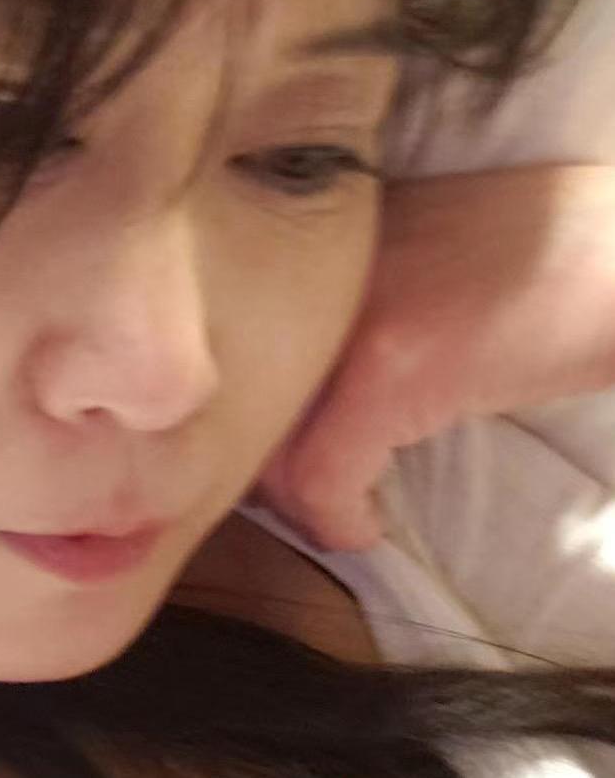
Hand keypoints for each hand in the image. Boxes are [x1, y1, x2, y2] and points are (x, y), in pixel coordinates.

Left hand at [251, 165, 614, 550]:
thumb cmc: (541, 258)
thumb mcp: (418, 262)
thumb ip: (349, 307)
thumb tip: (301, 381)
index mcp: (316, 249)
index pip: (237, 352)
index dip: (248, 420)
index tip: (269, 459)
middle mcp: (312, 276)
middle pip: (240, 397)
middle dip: (260, 465)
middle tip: (296, 498)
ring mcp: (346, 319)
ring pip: (270, 442)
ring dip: (297, 498)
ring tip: (334, 510)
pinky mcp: (390, 370)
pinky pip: (324, 475)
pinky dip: (338, 520)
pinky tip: (366, 529)